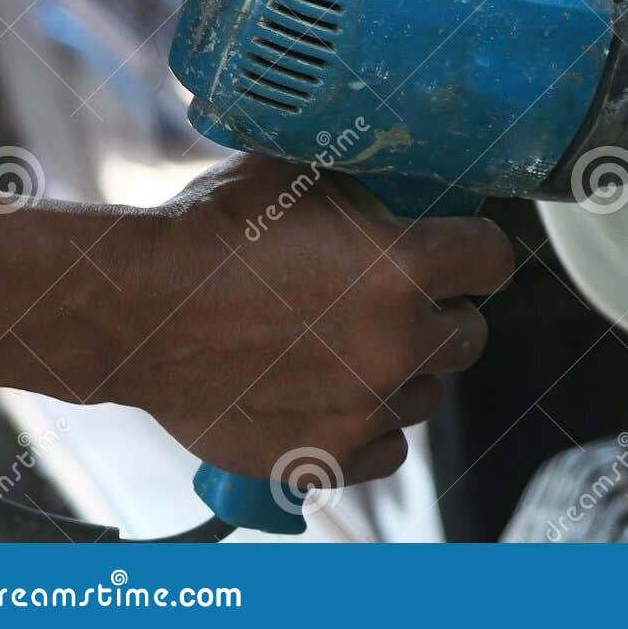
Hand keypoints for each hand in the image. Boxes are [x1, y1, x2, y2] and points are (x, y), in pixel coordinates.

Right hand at [108, 155, 511, 483]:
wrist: (132, 307)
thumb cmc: (211, 231)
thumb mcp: (303, 174)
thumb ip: (370, 185)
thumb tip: (406, 174)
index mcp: (406, 266)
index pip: (494, 260)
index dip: (478, 252)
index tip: (463, 252)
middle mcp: (399, 341)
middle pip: (470, 333)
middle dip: (443, 314)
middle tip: (400, 301)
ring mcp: (366, 405)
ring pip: (429, 393)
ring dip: (404, 371)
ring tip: (350, 345)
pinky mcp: (328, 455)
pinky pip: (387, 448)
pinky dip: (369, 426)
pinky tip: (336, 395)